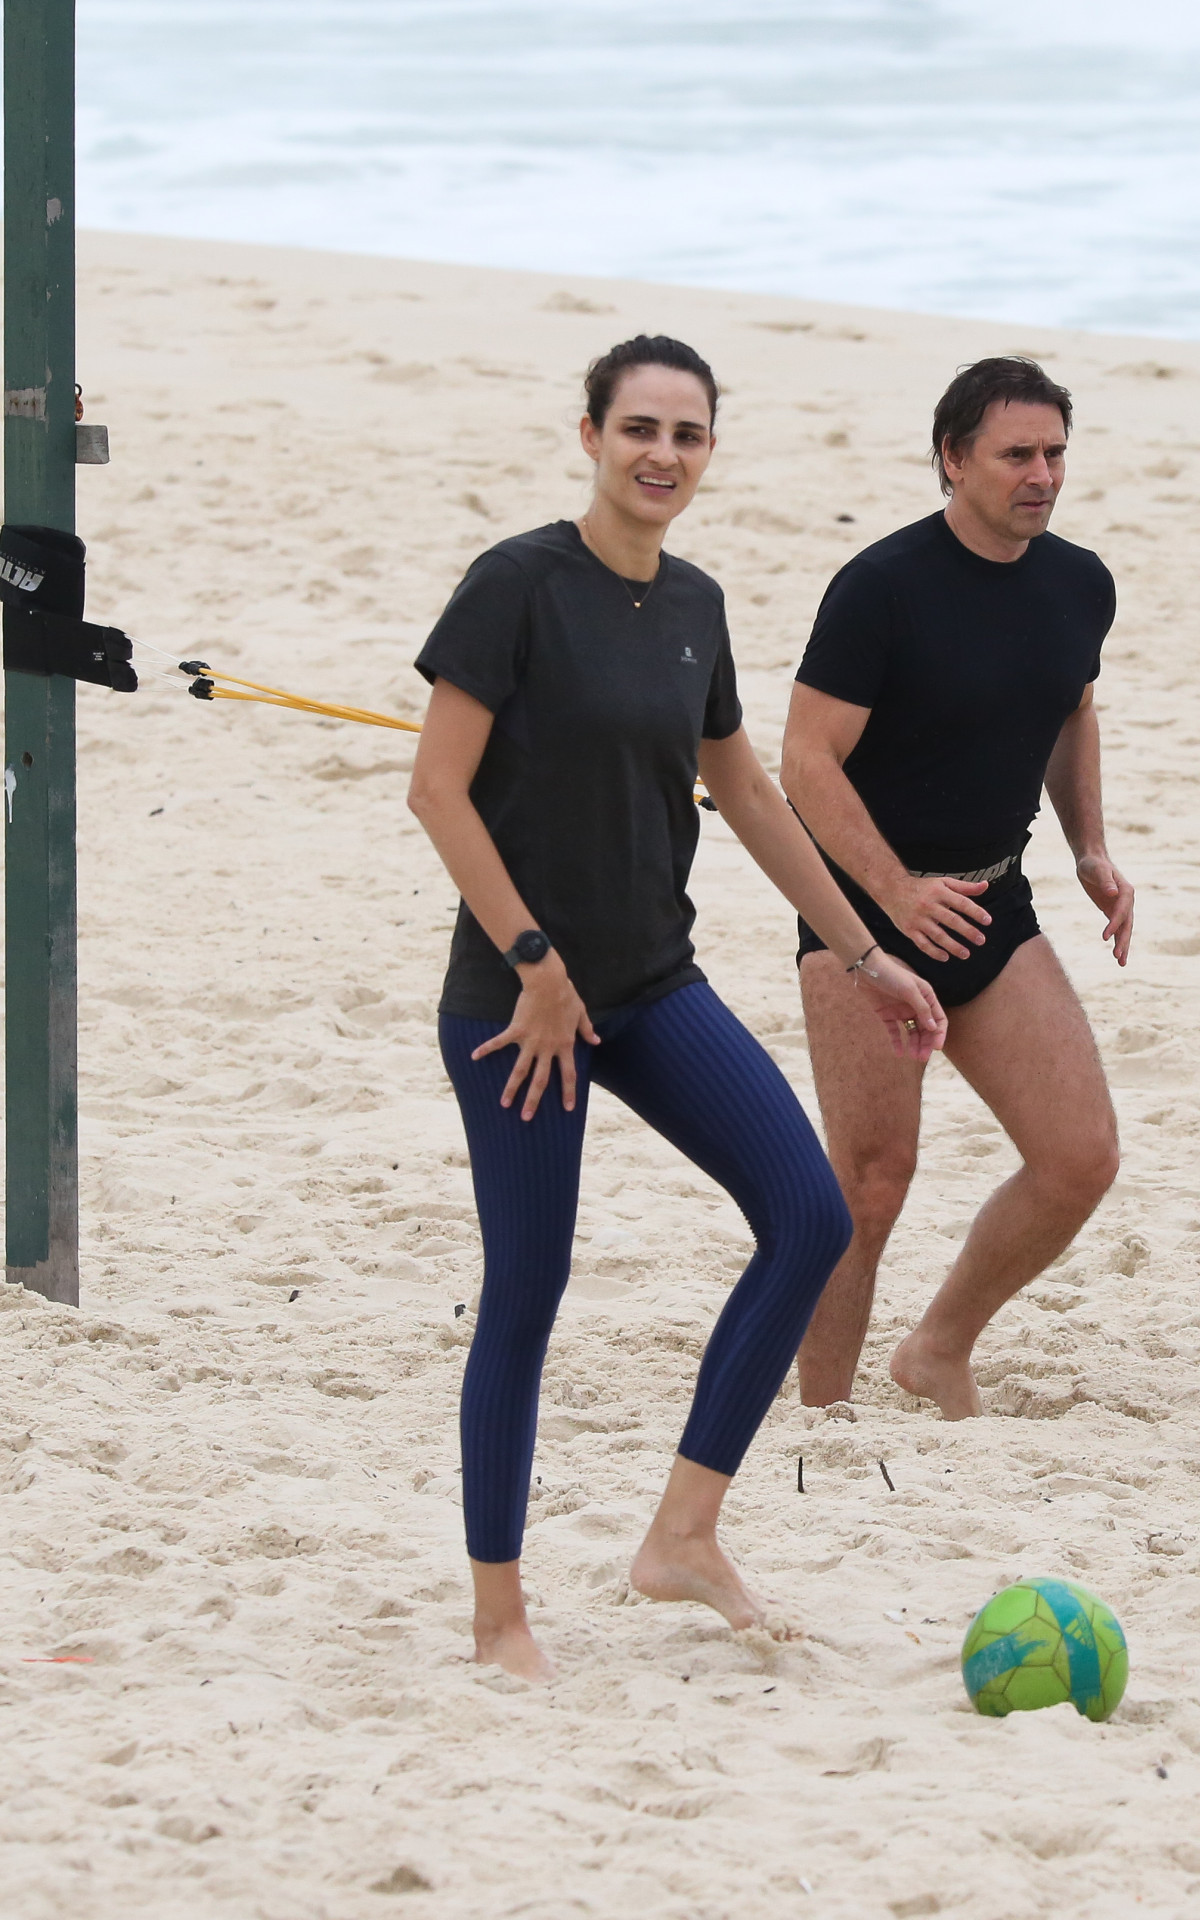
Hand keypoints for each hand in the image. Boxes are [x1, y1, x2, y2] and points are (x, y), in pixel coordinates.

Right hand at [470, 951, 598, 1118]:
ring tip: (504, 1104)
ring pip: (520, 1071)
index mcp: (565, 1045)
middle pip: (541, 1080)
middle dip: (534, 1101)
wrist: (548, 981)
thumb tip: (596, 1041)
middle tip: (526, 1118)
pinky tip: (474, 1057)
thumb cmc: (566, 994)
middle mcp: (547, 1048)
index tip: (568, 1108)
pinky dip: (486, 1049)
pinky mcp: (516, 1030)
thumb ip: (586, 1029)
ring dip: (512, 1089)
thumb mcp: (580, 1012)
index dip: (569, 1092)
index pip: (569, 1074)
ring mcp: (530, 1041)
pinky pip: (499, 1043)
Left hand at [854, 951, 947, 1058]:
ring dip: (914, 1044)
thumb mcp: (910, 990)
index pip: (938, 1019)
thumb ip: (922, 1009)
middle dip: (926, 1043)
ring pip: (912, 1032)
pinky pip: (894, 1031)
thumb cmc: (891, 975)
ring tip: (913, 1056)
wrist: (866, 969)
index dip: (939, 1034)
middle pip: (926, 1029)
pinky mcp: (887, 1015)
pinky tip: (898, 1053)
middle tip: (923, 1057)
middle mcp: (916, 1005)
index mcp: (927, 997)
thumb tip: (934, 1028)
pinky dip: (897, 1042)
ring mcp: (902, 1011)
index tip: (936, 1047)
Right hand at [880, 874, 990, 961]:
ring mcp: (918, 919)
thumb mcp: (943, 882)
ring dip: (953, 946)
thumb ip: (965, 887)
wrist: (892, 890)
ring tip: (966, 954)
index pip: (961, 903)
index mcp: (939, 892)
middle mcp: (928, 905)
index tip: (988, 921)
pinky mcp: (909, 929)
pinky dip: (933, 952)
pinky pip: (922, 944)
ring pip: (938, 935)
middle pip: (951, 920)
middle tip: (981, 940)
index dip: (975, 912)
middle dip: (967, 931)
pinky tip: (945, 957)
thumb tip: (985, 886)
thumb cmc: (922, 887)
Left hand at [1076, 854, 1133, 964]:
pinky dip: (1116, 939)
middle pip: (1127, 924)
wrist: (1091, 860)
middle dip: (1123, 941)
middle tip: (1118, 957)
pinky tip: (1115, 952)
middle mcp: (1127, 900)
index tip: (1105, 937)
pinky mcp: (1112, 910)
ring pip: (1124, 929)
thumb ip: (1105, 881)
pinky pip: (1116, 928)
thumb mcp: (1097, 870)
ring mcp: (1120, 906)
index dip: (1114, 924)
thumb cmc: (1093, 864)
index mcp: (1126, 891)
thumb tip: (1113, 892)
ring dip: (1123, 945)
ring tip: (1121, 963)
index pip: (1122, 911)